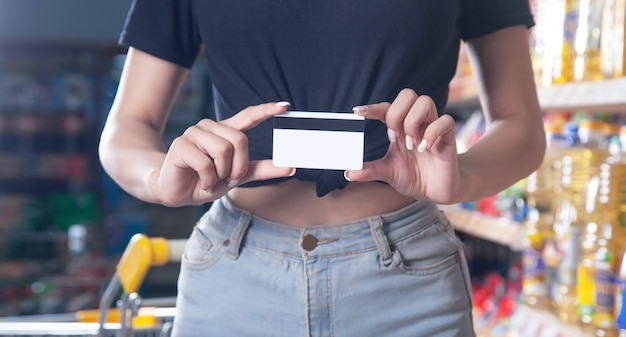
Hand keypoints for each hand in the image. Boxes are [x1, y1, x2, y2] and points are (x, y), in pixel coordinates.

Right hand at [152, 102, 294, 205]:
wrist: (176, 193)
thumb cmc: (205, 181)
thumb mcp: (237, 177)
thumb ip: (260, 170)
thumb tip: (289, 167)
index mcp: (225, 132)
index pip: (248, 116)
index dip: (265, 110)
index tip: (285, 106)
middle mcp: (210, 127)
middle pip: (240, 140)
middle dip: (238, 167)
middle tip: (227, 179)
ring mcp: (194, 133)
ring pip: (223, 150)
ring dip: (222, 174)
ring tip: (212, 179)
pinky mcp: (181, 145)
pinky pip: (206, 164)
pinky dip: (208, 180)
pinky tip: (201, 182)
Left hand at [344, 89, 460, 203]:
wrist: (435, 191)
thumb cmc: (413, 177)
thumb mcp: (387, 173)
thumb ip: (369, 170)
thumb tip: (349, 172)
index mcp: (399, 127)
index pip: (386, 108)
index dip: (373, 108)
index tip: (357, 112)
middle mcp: (416, 123)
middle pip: (407, 95)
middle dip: (396, 113)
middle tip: (394, 137)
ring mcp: (432, 128)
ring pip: (425, 101)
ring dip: (413, 122)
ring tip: (412, 145)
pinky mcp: (448, 137)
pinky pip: (444, 121)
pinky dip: (432, 132)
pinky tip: (425, 148)